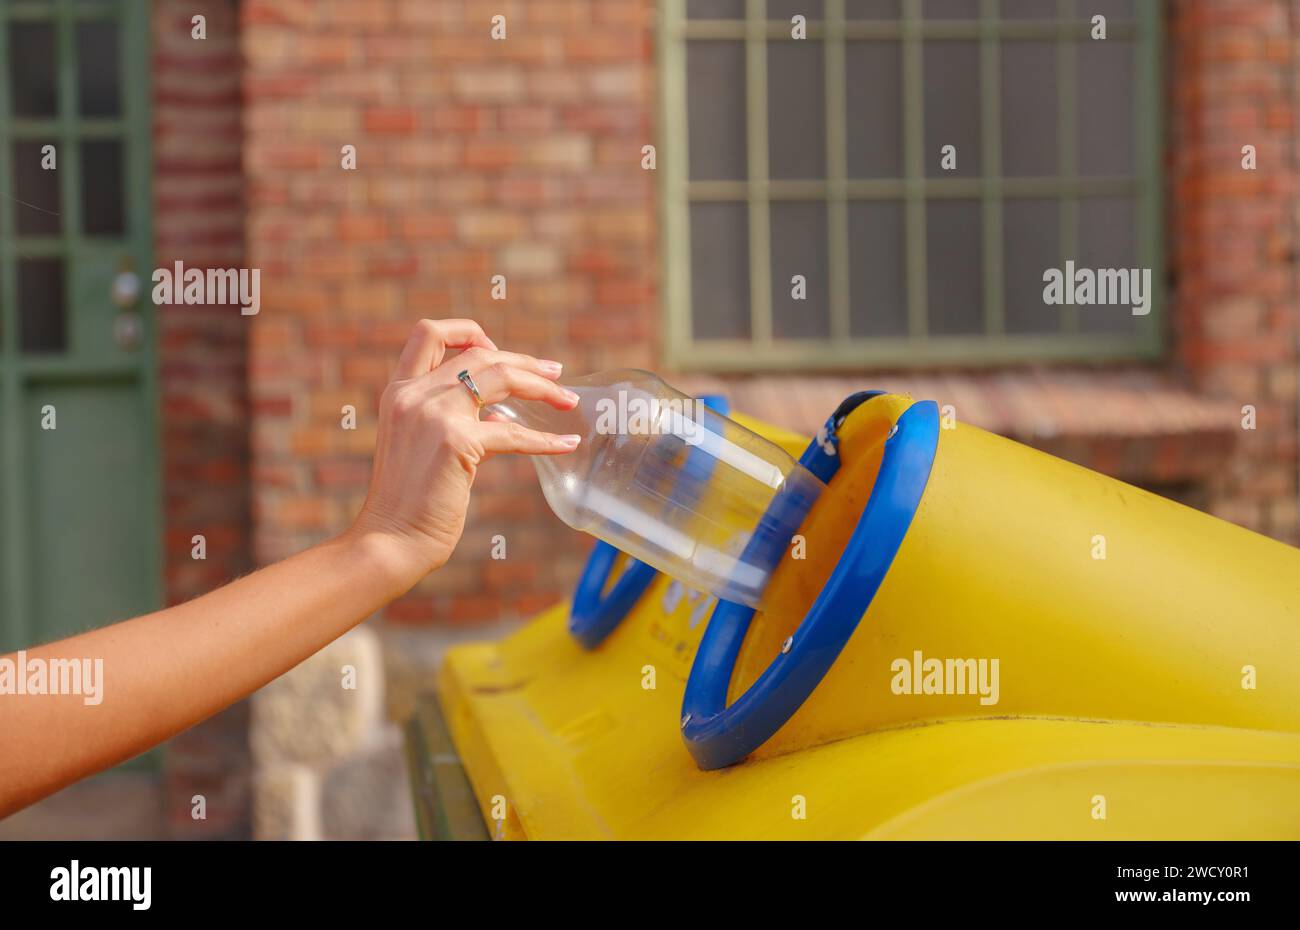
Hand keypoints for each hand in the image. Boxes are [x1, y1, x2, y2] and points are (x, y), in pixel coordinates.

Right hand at [347, 319, 579, 582]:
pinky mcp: (457, 442)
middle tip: (556, 373)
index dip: (467, 331)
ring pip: (501, 377)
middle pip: (479, 353)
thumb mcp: (417, 444)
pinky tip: (567, 445)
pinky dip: (546, 440)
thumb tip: (494, 413)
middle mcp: (414, 394)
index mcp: (399, 391)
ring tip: (568, 399)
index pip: (428, 333)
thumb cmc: (407, 502)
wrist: (390, 539)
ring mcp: (434, 414)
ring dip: (542, 386)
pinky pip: (514, 432)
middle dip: (524, 361)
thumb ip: (445, 420)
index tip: (497, 349)